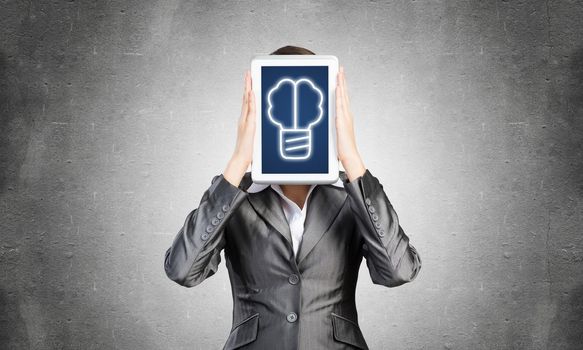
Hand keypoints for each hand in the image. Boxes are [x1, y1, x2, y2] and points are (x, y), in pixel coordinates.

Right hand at [224, 70, 255, 186]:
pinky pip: (250, 111)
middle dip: (246, 85)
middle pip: (245, 98)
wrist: (241, 159)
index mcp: (245, 120)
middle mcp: (244, 118)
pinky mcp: (248, 126)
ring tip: (248, 77)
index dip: (247, 90)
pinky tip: (252, 93)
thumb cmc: (248, 150)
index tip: (249, 80)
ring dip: (248, 88)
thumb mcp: (254, 136)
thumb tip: (260, 125)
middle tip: (247, 72)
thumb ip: (256, 129)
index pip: (247, 102)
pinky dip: (251, 101)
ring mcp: (245, 121)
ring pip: (246, 102)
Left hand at [336, 66, 365, 181]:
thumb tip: (330, 124)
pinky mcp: (342, 121)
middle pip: (344, 94)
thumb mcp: (337, 134)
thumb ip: (334, 127)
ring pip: (343, 97)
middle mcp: (347, 114)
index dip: (342, 87)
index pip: (343, 99)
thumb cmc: (343, 148)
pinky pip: (340, 105)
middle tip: (341, 69)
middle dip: (342, 81)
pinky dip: (339, 95)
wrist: (350, 156)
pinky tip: (337, 87)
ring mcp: (345, 117)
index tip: (340, 77)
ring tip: (340, 73)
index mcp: (346, 117)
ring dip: (341, 84)